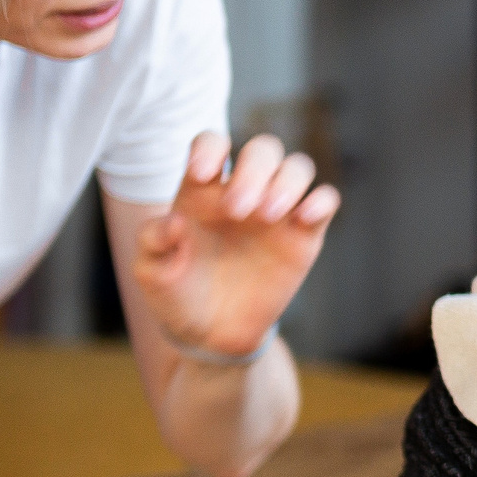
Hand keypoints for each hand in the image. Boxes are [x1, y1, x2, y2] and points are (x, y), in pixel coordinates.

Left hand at [134, 131, 339, 358]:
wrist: (209, 333)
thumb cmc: (176, 293)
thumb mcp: (151, 271)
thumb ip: (153, 241)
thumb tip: (174, 221)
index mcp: (203, 189)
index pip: (213, 142)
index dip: (210, 148)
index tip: (200, 174)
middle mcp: (244, 190)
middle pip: (263, 149)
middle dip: (253, 171)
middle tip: (237, 210)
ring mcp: (277, 210)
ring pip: (298, 167)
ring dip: (286, 183)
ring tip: (267, 215)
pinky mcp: (303, 236)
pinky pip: (326, 201)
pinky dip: (321, 201)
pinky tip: (304, 218)